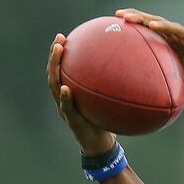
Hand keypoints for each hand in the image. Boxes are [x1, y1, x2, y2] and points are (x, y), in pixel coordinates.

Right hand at [46, 34, 115, 154]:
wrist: (101, 146)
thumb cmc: (106, 122)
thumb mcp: (107, 102)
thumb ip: (112, 87)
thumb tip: (130, 67)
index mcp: (71, 94)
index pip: (62, 71)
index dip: (59, 55)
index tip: (62, 37)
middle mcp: (64, 100)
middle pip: (54, 75)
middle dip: (54, 57)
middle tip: (58, 40)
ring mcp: (65, 110)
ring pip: (55, 87)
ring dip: (55, 70)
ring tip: (58, 53)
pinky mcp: (72, 122)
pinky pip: (67, 109)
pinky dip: (65, 99)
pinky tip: (66, 89)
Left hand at [115, 8, 183, 99]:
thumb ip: (171, 92)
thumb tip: (154, 108)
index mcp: (172, 48)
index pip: (150, 36)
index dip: (134, 32)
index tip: (116, 30)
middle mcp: (176, 39)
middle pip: (151, 25)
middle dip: (134, 19)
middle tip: (116, 16)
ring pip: (161, 23)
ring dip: (144, 18)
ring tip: (128, 16)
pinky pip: (176, 30)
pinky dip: (164, 26)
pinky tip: (152, 24)